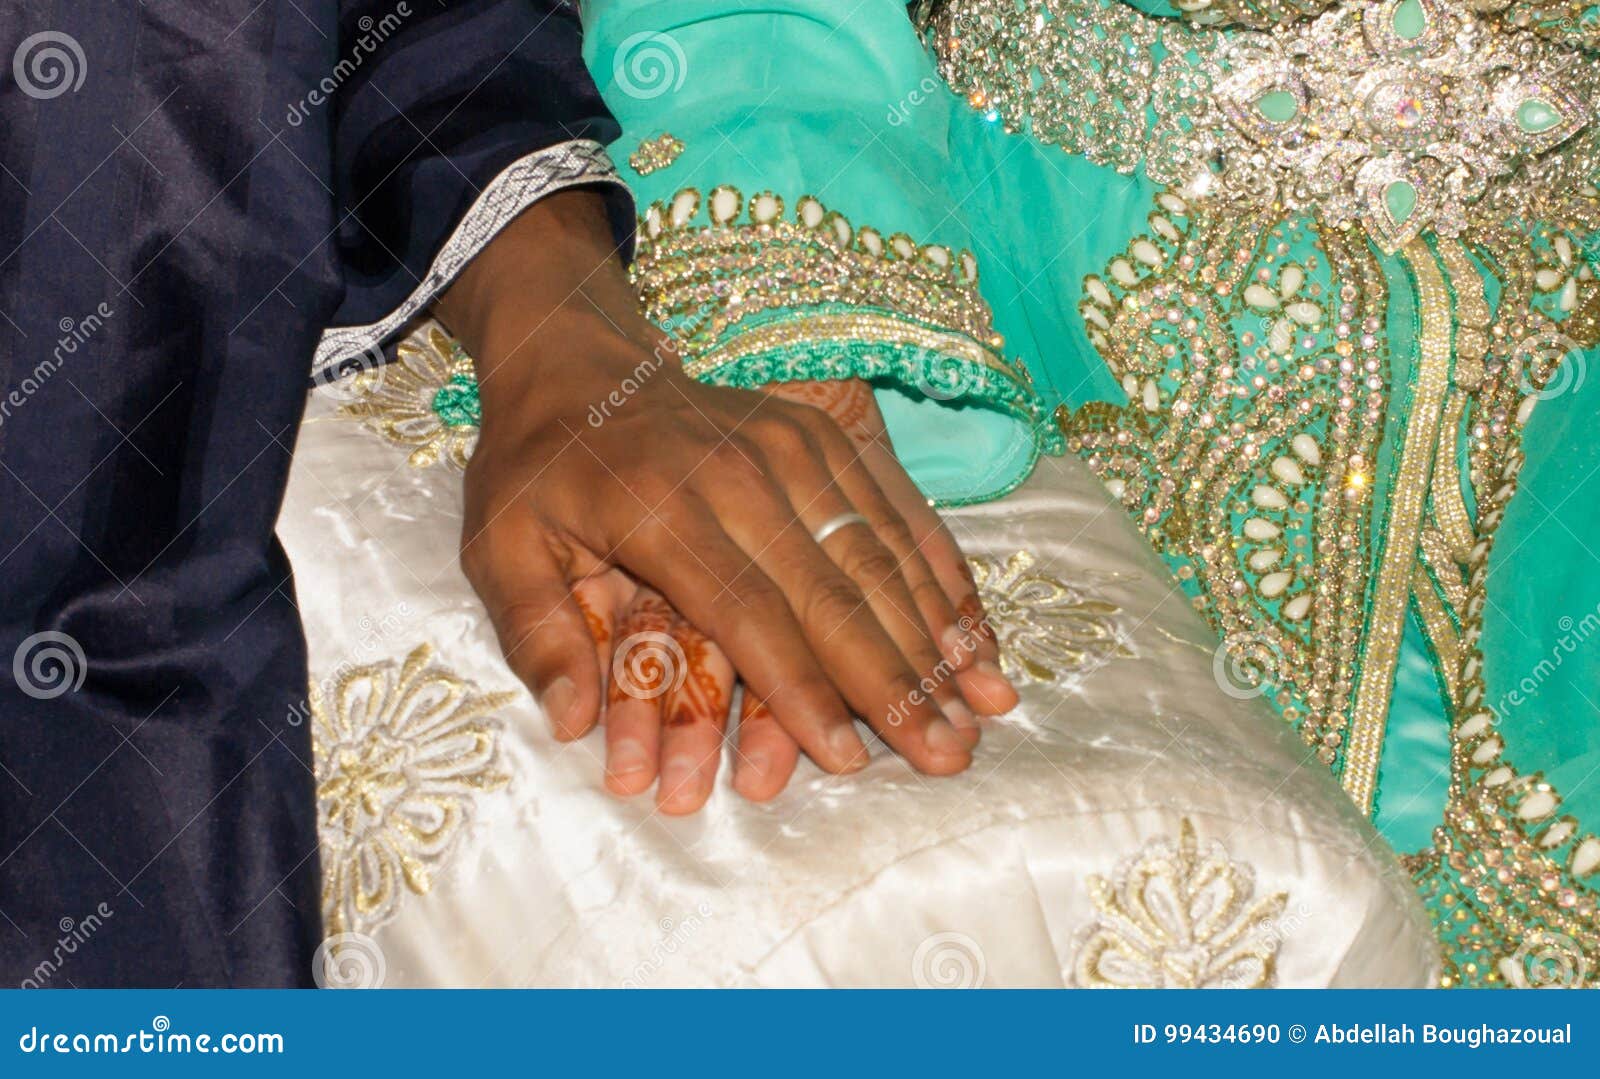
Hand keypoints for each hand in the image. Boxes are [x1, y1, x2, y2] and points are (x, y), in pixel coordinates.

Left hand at [571, 378, 1018, 815]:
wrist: (580, 359)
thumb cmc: (540, 469)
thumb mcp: (500, 547)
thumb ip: (536, 634)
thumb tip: (570, 725)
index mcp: (664, 508)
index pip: (748, 614)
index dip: (801, 690)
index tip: (849, 757)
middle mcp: (741, 474)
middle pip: (834, 591)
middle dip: (896, 681)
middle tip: (948, 754)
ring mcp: (792, 446)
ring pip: (880, 550)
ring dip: (937, 633)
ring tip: (985, 705)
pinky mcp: (822, 435)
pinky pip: (894, 507)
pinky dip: (941, 571)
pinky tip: (975, 629)